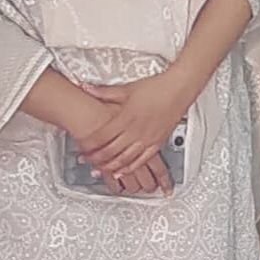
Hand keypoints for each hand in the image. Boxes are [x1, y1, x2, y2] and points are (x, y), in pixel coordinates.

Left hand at [79, 70, 197, 185]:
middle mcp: (136, 131)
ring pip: (124, 159)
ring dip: (110, 166)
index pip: (102, 136)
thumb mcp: (126, 89)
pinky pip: (141, 160)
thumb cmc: (156, 88)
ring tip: (99, 170)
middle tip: (85, 161)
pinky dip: (129, 168)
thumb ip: (104, 92)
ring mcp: (147, 139)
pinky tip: (122, 172)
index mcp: (126, 117)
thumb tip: (86, 87)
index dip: (89, 144)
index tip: (80, 148)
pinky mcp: (157, 143)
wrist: (178, 90)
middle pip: (110, 151)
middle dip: (95, 158)